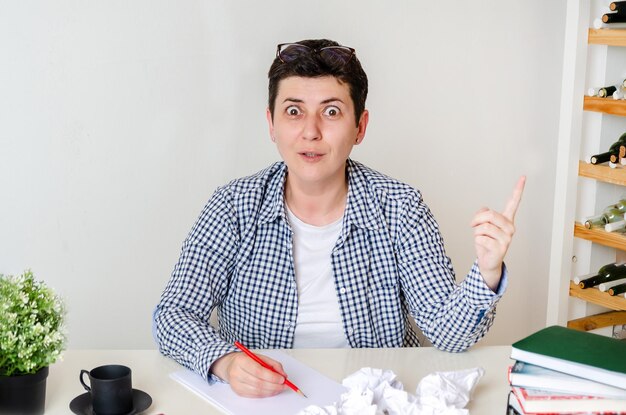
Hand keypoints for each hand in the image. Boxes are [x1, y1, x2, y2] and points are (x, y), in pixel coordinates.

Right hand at [210, 351, 287, 397]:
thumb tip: (283, 374)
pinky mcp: (238, 392)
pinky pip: (254, 395)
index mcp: (241, 360)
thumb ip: (273, 364)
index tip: (282, 378)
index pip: (258, 371)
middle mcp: (236, 372)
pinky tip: (271, 390)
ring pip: (257, 391)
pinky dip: (265, 394)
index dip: (271, 376)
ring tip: (279, 388)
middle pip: (258, 383)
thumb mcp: (259, 357)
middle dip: (274, 385)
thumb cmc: (246, 360)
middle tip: (284, 385)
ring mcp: (236, 384)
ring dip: (271, 391)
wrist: (231, 366)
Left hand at [470, 176, 525, 290]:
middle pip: (489, 215)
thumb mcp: (481, 225)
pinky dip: (477, 242)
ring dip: (476, 232)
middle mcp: (510, 227)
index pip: (513, 202)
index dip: (518, 189)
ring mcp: (507, 238)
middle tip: (473, 226)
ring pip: (483, 227)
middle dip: (476, 220)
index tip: (523, 177)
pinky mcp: (501, 247)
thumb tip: (484, 210)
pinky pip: (481, 238)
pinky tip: (484, 247)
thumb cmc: (485, 242)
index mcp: (506, 219)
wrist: (487, 262)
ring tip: (481, 238)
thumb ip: (483, 214)